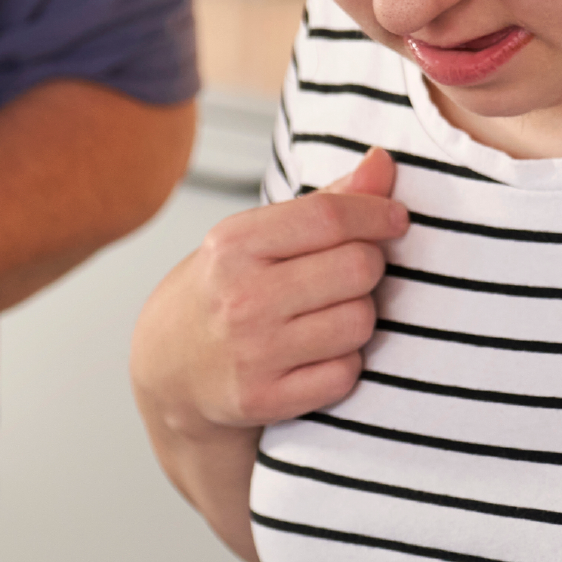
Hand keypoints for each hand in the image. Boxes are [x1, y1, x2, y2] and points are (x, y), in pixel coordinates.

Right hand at [137, 147, 407, 433]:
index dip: (377, 213)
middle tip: (350, 272)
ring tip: (329, 313)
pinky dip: (344, 362)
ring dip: (359, 315)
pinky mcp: (265, 399)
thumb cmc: (219, 292)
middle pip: (357, 268)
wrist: (167, 370)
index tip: (395, 218)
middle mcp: (240, 297)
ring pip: (360, 322)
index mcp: (233, 244)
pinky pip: (346, 373)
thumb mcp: (252, 238)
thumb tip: (382, 162)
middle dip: (368, 266)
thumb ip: (324, 202)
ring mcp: (252, 353)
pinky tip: (318, 352)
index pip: (330, 216)